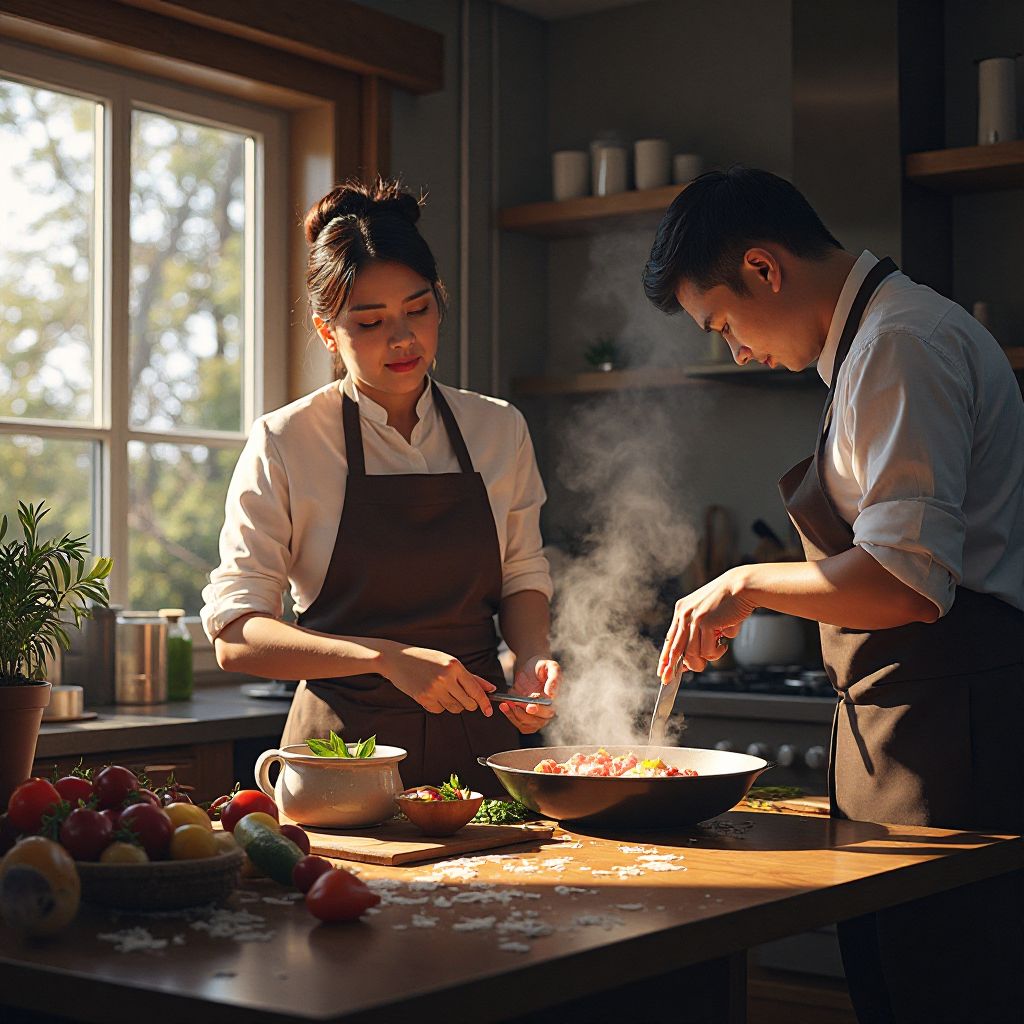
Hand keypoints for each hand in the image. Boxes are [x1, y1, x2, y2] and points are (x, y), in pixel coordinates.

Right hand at [381, 644, 495, 715]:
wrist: (397, 659)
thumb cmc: (426, 659)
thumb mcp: (449, 662)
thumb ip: (472, 677)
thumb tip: (491, 689)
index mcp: (454, 666)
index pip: (476, 690)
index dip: (485, 703)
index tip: (489, 711)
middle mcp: (445, 678)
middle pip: (468, 703)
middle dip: (469, 704)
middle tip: (463, 697)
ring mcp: (434, 689)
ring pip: (455, 708)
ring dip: (454, 704)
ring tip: (444, 691)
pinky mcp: (423, 699)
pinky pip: (440, 710)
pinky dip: (439, 706)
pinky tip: (432, 693)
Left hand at [498, 656, 560, 734]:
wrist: (530, 667)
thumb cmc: (542, 667)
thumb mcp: (551, 666)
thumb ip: (554, 678)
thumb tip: (551, 694)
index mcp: (553, 701)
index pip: (548, 712)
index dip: (539, 711)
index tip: (530, 706)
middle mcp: (545, 711)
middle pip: (536, 722)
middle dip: (523, 714)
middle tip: (512, 703)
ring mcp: (534, 715)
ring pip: (526, 725)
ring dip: (514, 716)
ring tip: (505, 704)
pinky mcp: (523, 714)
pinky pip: (518, 723)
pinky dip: (510, 716)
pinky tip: (504, 706)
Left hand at [659, 568, 755, 682]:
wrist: (742, 587)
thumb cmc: (728, 602)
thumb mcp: (708, 616)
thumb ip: (699, 634)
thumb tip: (691, 660)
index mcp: (682, 610)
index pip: (670, 638)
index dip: (665, 657)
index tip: (662, 671)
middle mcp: (684, 614)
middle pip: (675, 649)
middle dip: (672, 668)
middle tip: (672, 679)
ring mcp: (693, 618)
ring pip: (690, 654)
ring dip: (704, 659)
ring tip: (717, 651)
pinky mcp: (705, 623)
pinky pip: (707, 651)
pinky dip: (716, 653)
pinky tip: (723, 644)